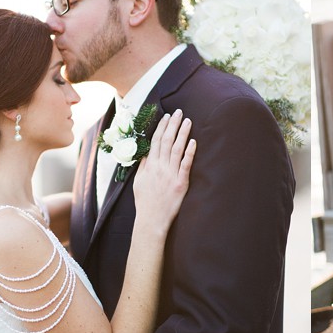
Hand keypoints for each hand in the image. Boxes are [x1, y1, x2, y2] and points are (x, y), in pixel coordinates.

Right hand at [134, 108, 196, 229]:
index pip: (155, 141)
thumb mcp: (138, 182)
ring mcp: (170, 174)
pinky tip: (194, 142)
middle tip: (179, 112)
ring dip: (182, 134)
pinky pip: (186, 165)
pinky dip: (189, 152)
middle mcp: (159, 167)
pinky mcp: (180, 183)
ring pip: (176, 149)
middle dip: (173, 125)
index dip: (162, 127)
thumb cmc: (145, 202)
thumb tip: (146, 153)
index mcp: (149, 166)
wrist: (151, 220)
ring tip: (188, 121)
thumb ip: (143, 166)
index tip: (167, 116)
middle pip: (166, 141)